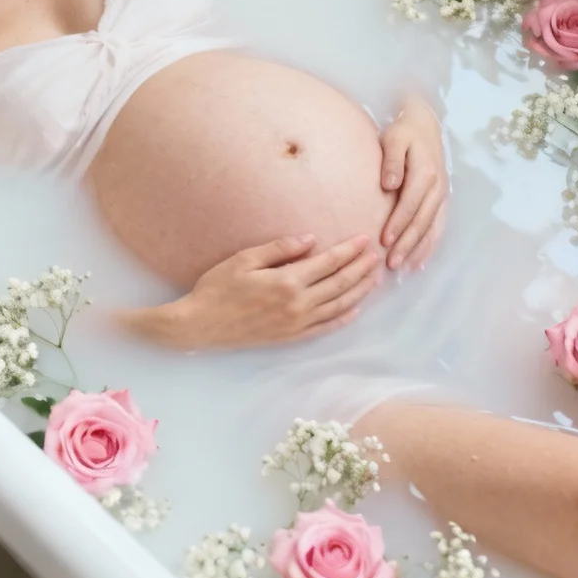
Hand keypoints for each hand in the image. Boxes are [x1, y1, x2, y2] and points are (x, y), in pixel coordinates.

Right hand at [117, 235, 381, 350]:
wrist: (200, 325)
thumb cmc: (217, 287)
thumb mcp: (244, 259)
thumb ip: (279, 249)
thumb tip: (311, 240)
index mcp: (287, 281)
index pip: (328, 263)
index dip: (349, 251)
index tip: (365, 240)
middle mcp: (297, 304)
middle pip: (339, 284)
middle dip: (361, 268)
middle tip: (377, 256)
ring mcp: (296, 324)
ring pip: (338, 306)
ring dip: (359, 291)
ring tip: (374, 278)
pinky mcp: (290, 338)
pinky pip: (325, 328)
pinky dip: (343, 318)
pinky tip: (355, 309)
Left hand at [379, 96, 449, 270]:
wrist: (425, 125)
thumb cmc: (404, 133)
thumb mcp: (393, 139)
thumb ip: (391, 161)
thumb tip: (389, 185)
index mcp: (425, 171)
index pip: (411, 203)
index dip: (399, 223)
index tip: (385, 240)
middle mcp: (437, 186)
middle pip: (422, 220)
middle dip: (408, 243)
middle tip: (392, 263)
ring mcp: (442, 195)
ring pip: (432, 227)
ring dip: (419, 249)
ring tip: (405, 268)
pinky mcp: (442, 200)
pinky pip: (438, 226)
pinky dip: (430, 245)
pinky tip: (420, 262)